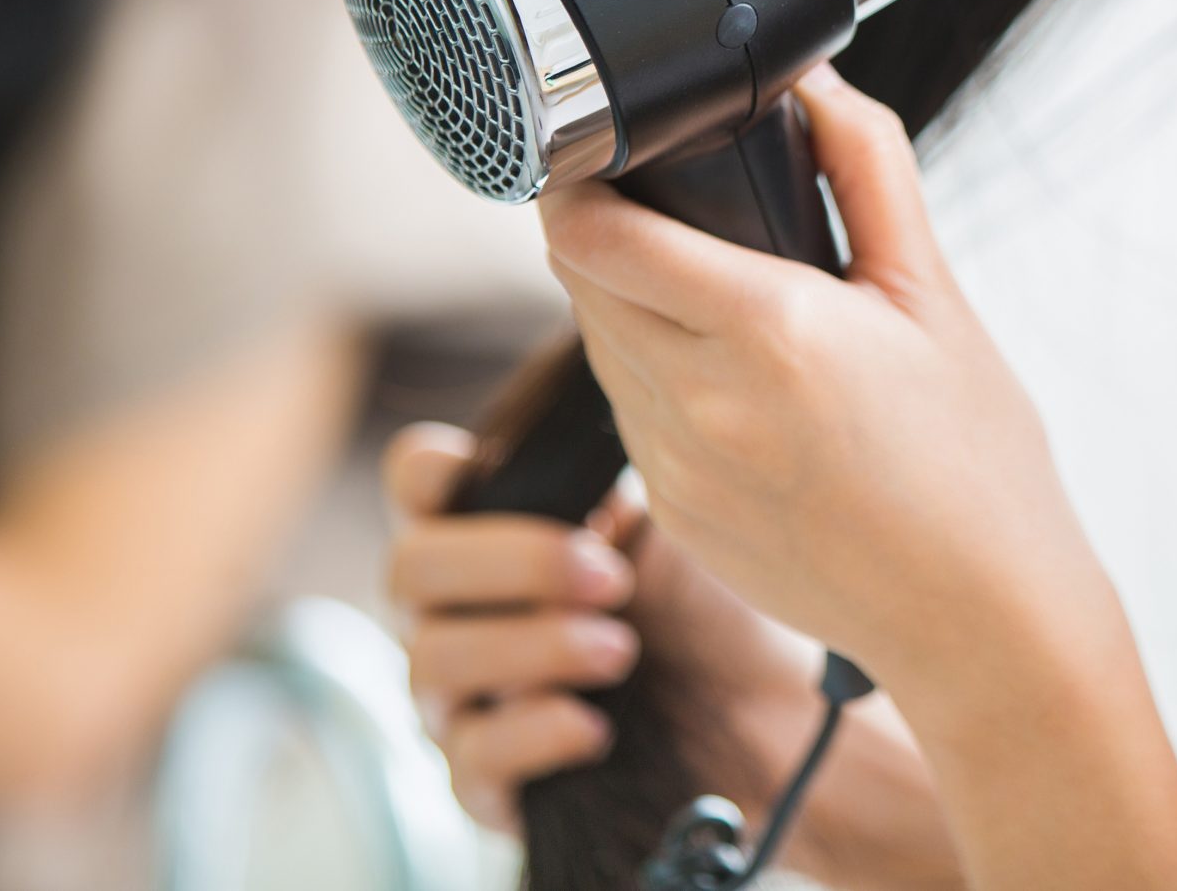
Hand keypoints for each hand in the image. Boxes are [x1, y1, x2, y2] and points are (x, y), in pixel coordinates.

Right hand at [380, 422, 820, 834]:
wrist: (767, 717)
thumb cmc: (710, 604)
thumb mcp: (675, 520)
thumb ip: (615, 475)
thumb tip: (612, 394)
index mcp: (491, 529)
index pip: (413, 480)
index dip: (430, 470)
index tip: (487, 471)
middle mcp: (454, 609)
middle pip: (409, 568)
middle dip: (511, 563)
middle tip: (611, 575)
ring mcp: (460, 697)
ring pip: (433, 661)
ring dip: (532, 646)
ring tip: (622, 649)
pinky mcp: (487, 782)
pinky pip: (470, 759)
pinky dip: (533, 734)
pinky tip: (596, 727)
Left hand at [538, 63, 1131, 714]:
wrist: (980, 615)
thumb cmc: (975, 457)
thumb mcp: (936, 294)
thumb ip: (868, 172)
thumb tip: (816, 82)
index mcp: (770, 331)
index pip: (600, 236)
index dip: (576, 182)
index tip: (594, 152)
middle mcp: (703, 403)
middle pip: (581, 284)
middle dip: (604, 233)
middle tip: (661, 202)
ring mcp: (677, 470)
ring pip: (600, 349)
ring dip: (625, 305)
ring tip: (704, 286)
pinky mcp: (673, 517)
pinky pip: (630, 418)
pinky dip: (655, 377)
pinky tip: (730, 377)